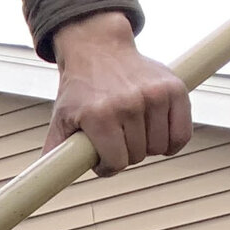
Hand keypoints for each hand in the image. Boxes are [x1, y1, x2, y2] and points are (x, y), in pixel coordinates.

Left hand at [47, 11, 192, 175]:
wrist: (99, 50)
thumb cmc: (80, 90)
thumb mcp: (61, 118)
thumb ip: (55, 150)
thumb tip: (47, 179)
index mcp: (99, 115)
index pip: (116, 162)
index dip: (108, 167)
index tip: (103, 159)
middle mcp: (128, 104)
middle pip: (137, 156)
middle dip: (125, 154)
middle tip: (116, 139)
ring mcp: (154, 95)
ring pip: (160, 147)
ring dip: (147, 146)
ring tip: (132, 131)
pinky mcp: (174, 89)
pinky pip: (182, 134)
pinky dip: (172, 142)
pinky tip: (158, 135)